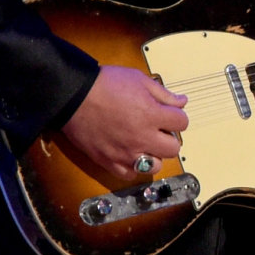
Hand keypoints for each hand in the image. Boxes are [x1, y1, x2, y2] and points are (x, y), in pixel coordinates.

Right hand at [58, 64, 188, 184]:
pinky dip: (132, 167)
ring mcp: (125, 152)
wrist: (72, 94)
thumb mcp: (139, 79)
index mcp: (152, 115)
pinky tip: (130, 155)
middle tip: (158, 131)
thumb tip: (181, 102)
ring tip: (144, 144)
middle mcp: (142, 137)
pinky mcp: (108, 160)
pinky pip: (129, 174)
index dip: (177, 117)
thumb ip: (163, 93)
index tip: (169, 114)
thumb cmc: (104, 84)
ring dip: (153, 155)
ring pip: (154, 166)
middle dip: (168, 138)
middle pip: (173, 148)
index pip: (182, 123)